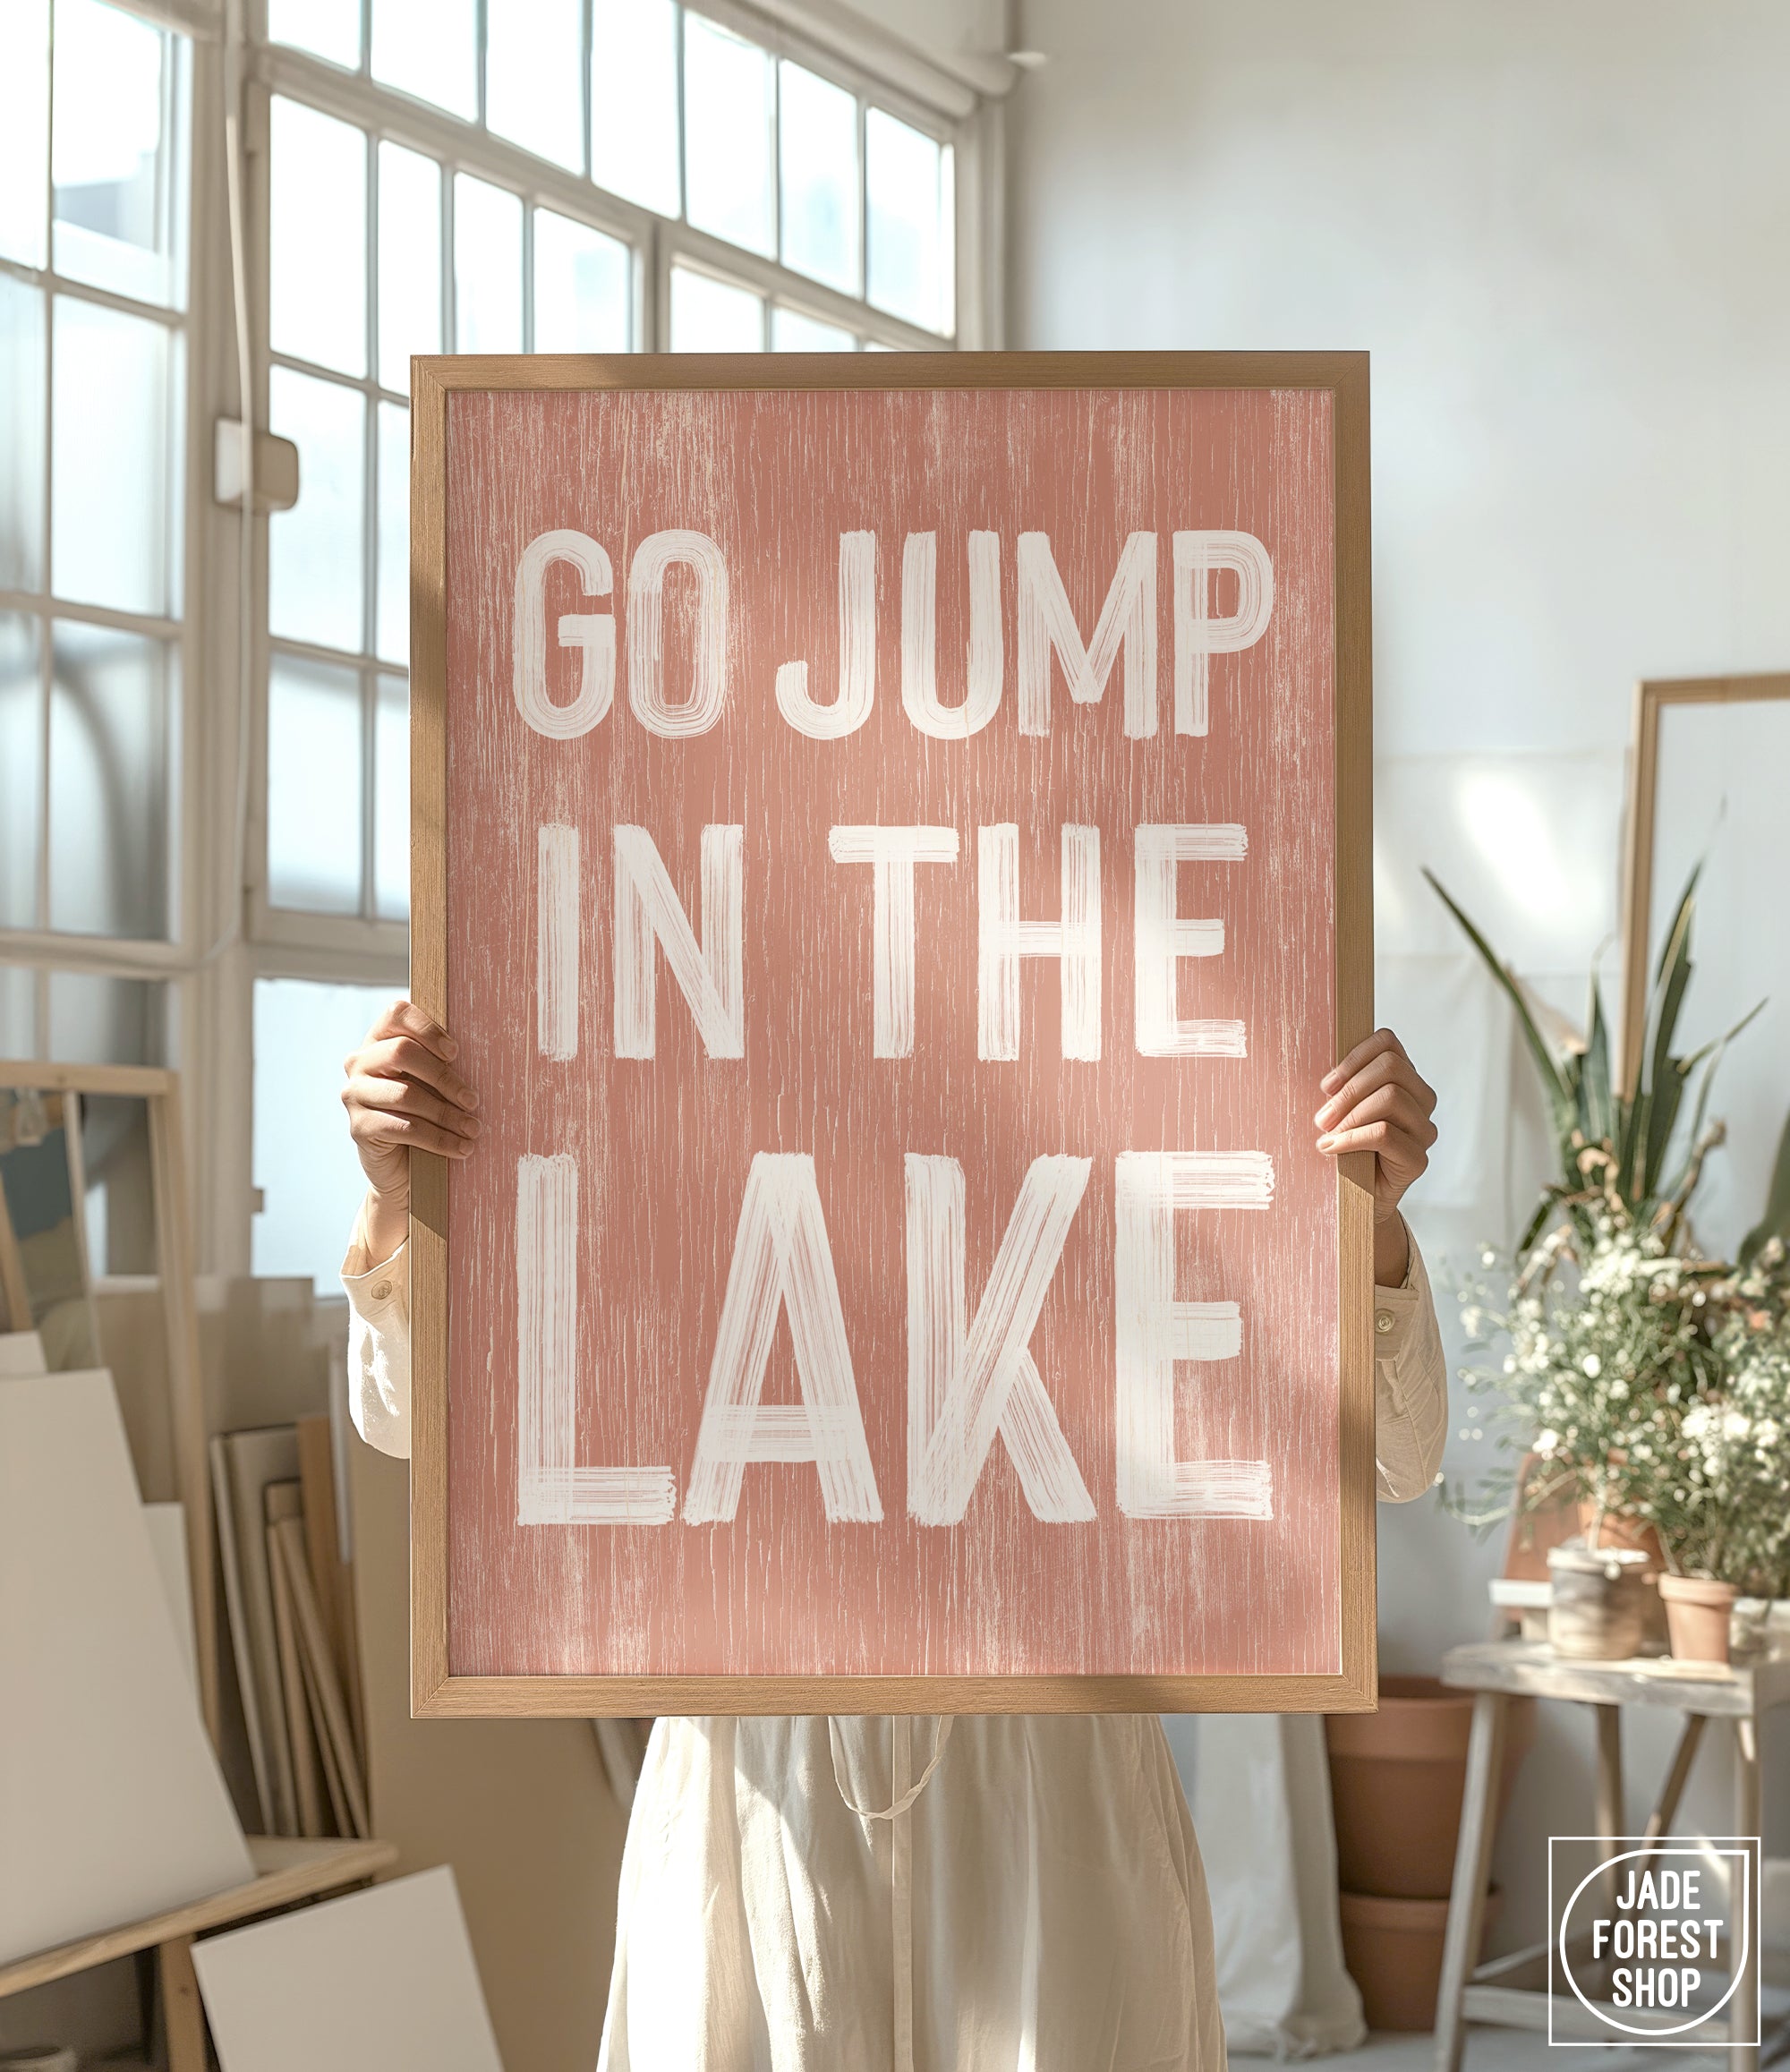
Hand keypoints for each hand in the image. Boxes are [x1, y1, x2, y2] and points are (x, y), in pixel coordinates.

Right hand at [342, 1000, 480, 1260]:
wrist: (402, 1167)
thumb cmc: (425, 1115)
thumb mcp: (433, 1084)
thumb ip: (443, 1063)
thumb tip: (486, 1050)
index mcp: (379, 1041)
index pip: (396, 1013)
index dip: (428, 1029)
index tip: (456, 1053)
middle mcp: (359, 1062)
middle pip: (402, 1051)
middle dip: (444, 1077)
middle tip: (473, 1100)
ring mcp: (354, 1094)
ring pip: (406, 1094)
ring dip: (447, 1114)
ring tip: (474, 1129)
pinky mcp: (358, 1127)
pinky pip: (404, 1127)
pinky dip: (439, 1139)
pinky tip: (461, 1148)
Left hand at [1314, 1027, 1437, 1285]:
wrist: (1354, 1201)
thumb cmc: (1343, 1148)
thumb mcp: (1338, 1111)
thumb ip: (1339, 1087)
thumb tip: (1320, 1076)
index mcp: (1403, 1079)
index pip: (1388, 1043)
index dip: (1354, 1056)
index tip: (1326, 1084)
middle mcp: (1421, 1100)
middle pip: (1392, 1068)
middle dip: (1350, 1088)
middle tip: (1320, 1116)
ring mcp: (1423, 1130)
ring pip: (1391, 1097)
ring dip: (1350, 1114)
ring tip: (1325, 1132)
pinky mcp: (1418, 1159)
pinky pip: (1385, 1134)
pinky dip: (1352, 1138)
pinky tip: (1330, 1147)